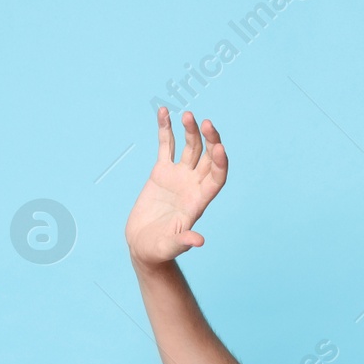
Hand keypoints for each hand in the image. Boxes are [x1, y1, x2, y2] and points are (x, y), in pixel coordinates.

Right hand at [125, 107, 227, 268]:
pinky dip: (165, 130)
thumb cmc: (159, 250)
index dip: (220, 163)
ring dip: (190, 131)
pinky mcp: (161, 172)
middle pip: (208, 158)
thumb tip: (199, 241)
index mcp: (199, 201)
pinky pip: (165, 146)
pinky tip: (163, 113)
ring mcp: (178, 176)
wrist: (143, 246)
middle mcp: (193, 185)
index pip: (217, 178)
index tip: (219, 148)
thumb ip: (184, 242)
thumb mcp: (170, 247)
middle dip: (210, 140)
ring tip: (187, 115)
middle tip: (206, 123)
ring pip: (190, 148)